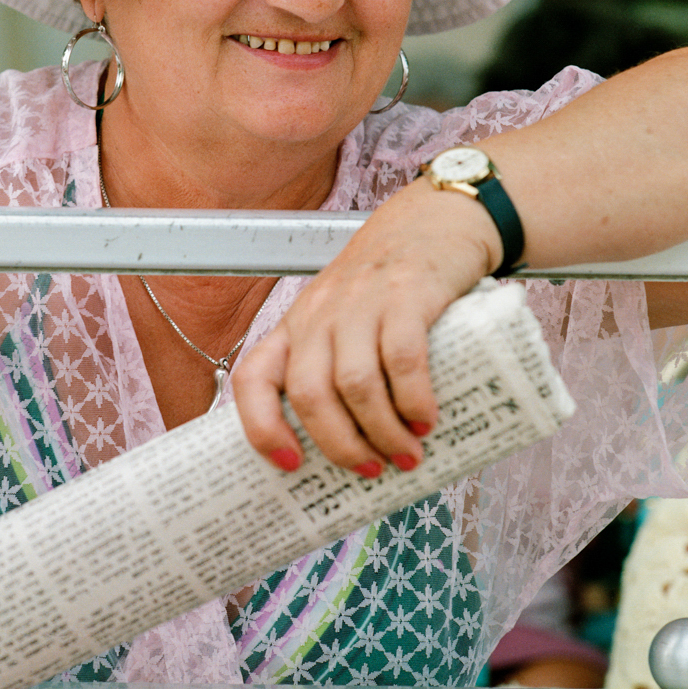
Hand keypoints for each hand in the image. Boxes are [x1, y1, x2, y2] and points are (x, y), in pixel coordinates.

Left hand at [231, 181, 499, 473]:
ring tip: (407, 454)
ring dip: (381, 432)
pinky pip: (402, 358)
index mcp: (296, 326)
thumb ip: (343, 369)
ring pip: (354, 383)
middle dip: (339, 445)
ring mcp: (361, 302)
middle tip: (370, 470)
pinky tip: (427, 420)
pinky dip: (413, 399)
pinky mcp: (407, 293)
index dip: (261, 427)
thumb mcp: (347, 320)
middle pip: (309, 393)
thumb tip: (361, 450)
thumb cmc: (388, 284)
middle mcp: (319, 314)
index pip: (253, 377)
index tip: (290, 466)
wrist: (434, 218)